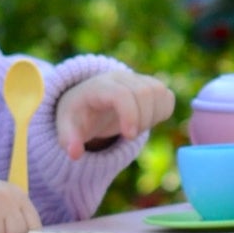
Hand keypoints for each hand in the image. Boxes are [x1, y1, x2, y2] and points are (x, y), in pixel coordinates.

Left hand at [55, 71, 174, 158]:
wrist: (88, 100)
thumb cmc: (78, 115)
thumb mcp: (66, 126)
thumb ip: (68, 140)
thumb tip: (75, 154)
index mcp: (99, 87)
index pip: (122, 94)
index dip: (130, 114)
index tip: (130, 136)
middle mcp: (120, 78)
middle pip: (145, 92)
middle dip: (142, 120)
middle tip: (129, 135)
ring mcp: (137, 79)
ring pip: (160, 92)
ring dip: (153, 117)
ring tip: (136, 127)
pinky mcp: (150, 85)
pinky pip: (167, 97)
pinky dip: (162, 113)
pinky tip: (146, 121)